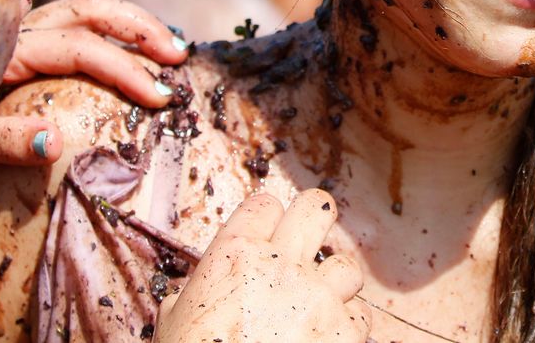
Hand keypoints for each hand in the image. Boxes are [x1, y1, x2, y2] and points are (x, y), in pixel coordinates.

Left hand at [0, 0, 189, 165]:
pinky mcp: (26, 41)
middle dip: (140, 29)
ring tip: (171, 48)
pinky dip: (114, 29)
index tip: (160, 98)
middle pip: (90, 9)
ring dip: (133, 23)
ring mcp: (21, 31)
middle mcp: (15, 30)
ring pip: (87, 7)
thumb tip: (54, 143)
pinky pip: (78, 21)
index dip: (124, 69)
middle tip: (178, 57)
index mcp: (2, 51)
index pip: (79, 48)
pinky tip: (140, 49)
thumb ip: (1, 142)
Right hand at [155, 189, 370, 342]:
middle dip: (314, 221)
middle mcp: (281, 266)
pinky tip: (326, 337)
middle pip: (316, 209)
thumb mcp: (175, 318)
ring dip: (335, 284)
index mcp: (235, 256)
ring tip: (319, 304)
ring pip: (347, 265)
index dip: (267, 219)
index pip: (264, 205)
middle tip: (309, 241)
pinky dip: (346, 326)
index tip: (267, 234)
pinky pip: (360, 315)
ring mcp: (318, 297)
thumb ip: (197, 290)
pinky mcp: (345, 331)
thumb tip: (196, 291)